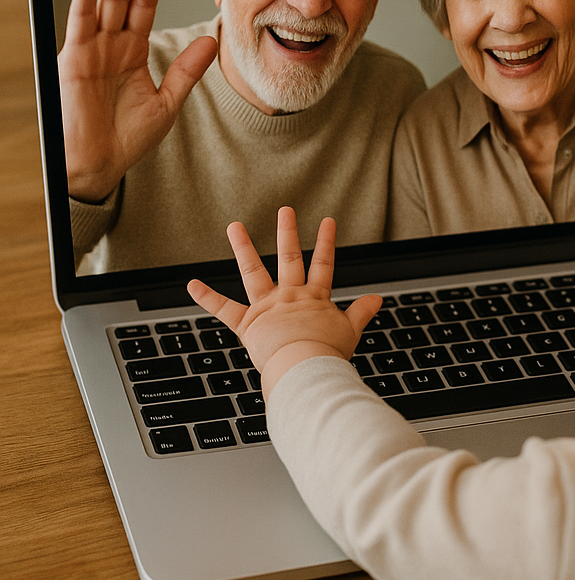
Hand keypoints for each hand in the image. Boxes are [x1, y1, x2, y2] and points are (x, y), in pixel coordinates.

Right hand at [59, 0, 217, 201]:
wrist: (101, 162)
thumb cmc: (129, 137)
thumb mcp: (167, 101)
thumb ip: (187, 71)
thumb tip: (211, 40)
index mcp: (134, 53)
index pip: (146, 6)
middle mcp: (113, 45)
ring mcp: (93, 48)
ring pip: (106, 1)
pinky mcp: (76, 57)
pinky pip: (81, 17)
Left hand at [187, 206, 379, 395]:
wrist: (305, 368)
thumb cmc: (327, 355)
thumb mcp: (350, 331)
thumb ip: (361, 312)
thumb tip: (377, 299)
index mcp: (315, 299)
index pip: (324, 264)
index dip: (326, 242)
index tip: (327, 221)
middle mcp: (290, 296)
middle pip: (289, 258)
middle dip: (287, 233)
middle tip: (285, 210)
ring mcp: (268, 307)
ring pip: (253, 271)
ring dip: (242, 247)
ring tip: (234, 226)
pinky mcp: (248, 324)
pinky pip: (224, 309)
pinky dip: (207, 297)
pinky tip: (192, 284)